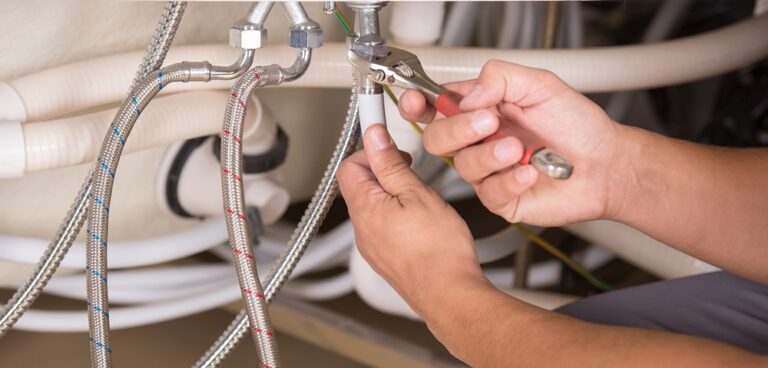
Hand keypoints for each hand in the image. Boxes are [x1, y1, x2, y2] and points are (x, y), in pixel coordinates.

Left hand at [337, 125, 488, 313]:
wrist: (450, 295)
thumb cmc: (439, 252)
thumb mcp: (418, 194)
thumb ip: (391, 165)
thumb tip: (374, 138)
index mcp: (365, 208)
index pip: (350, 166)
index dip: (370, 150)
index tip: (389, 142)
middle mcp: (362, 229)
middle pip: (361, 186)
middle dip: (384, 171)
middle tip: (410, 170)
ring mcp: (372, 246)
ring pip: (374, 206)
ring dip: (393, 194)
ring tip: (420, 197)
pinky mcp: (385, 258)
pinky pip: (384, 227)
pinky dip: (398, 215)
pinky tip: (422, 221)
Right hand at [399, 61, 627, 225]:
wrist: (606, 164)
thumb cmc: (577, 126)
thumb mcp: (541, 84)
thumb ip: (500, 78)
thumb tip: (467, 96)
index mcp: (482, 109)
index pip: (437, 106)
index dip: (419, 104)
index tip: (417, 102)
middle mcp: (479, 141)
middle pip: (436, 138)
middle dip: (457, 129)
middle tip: (489, 121)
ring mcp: (487, 172)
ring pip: (461, 166)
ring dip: (489, 155)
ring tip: (519, 148)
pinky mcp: (500, 198)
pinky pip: (488, 193)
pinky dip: (508, 180)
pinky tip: (529, 173)